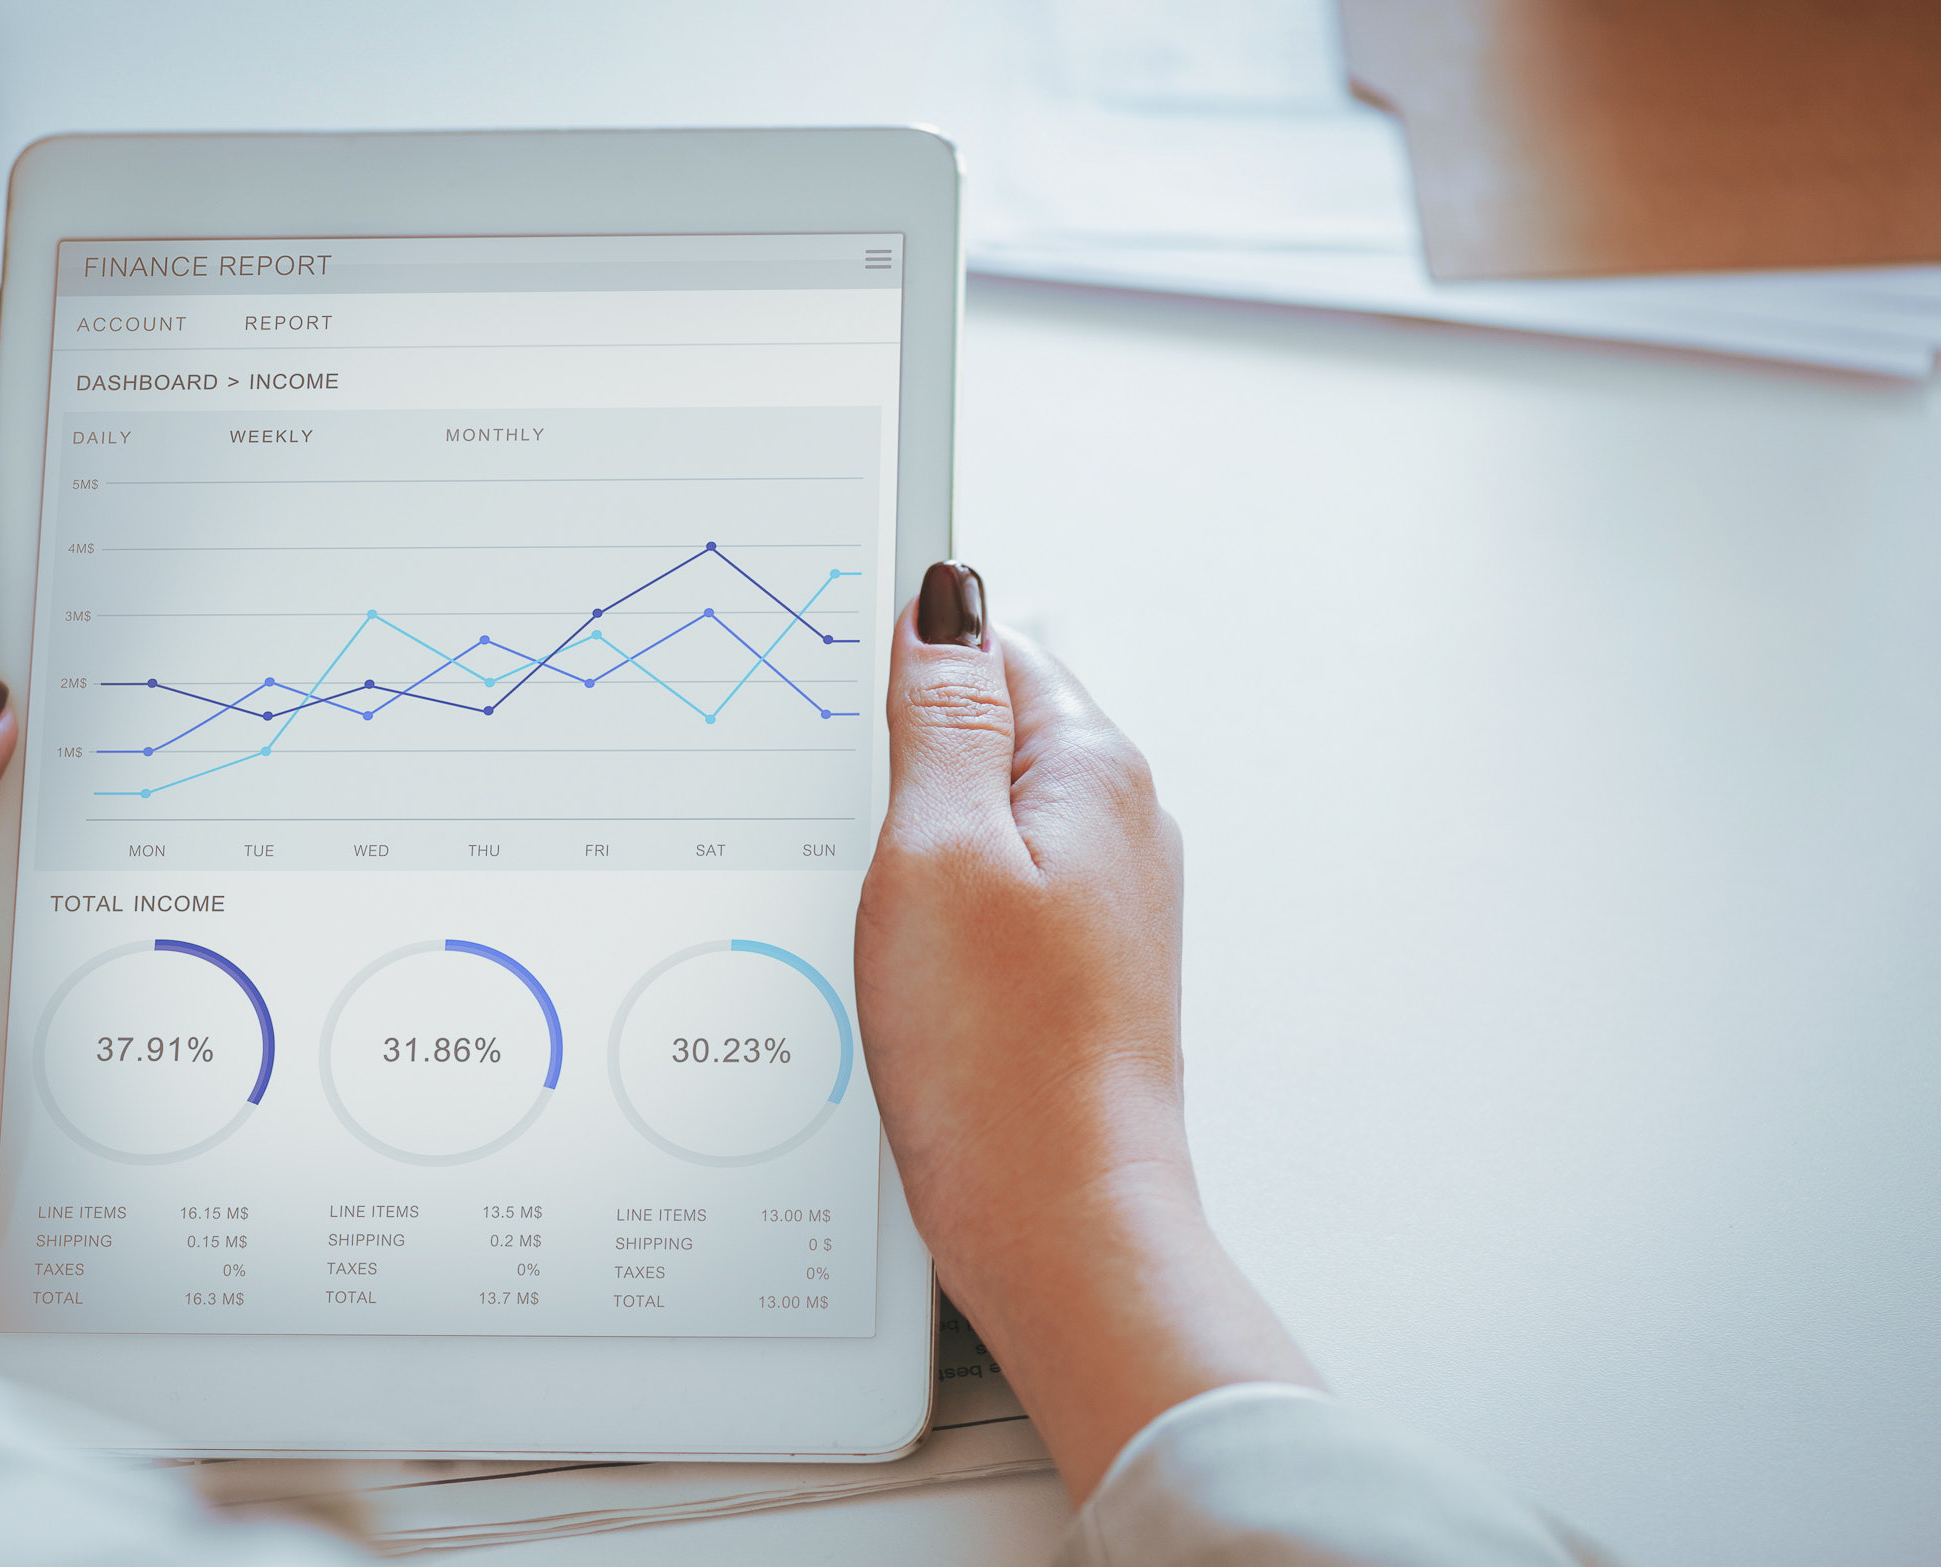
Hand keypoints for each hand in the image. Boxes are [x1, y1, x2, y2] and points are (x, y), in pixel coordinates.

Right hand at [857, 563, 1318, 1502]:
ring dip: (902, 842)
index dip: (899, 651)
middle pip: (983, 730)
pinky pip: (980, 897)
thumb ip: (940, 716)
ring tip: (858, 902)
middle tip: (828, 815)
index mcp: (1093, 769)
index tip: (827, 688)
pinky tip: (886, 961)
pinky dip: (922, 910)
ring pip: (974, 820)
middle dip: (893, 754)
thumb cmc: (1000, 1056)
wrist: (1058, 1224)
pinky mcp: (1065, 972)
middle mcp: (1113, 826)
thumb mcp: (936, 852)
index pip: (991, 643)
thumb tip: (947, 599)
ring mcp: (1095, 904)